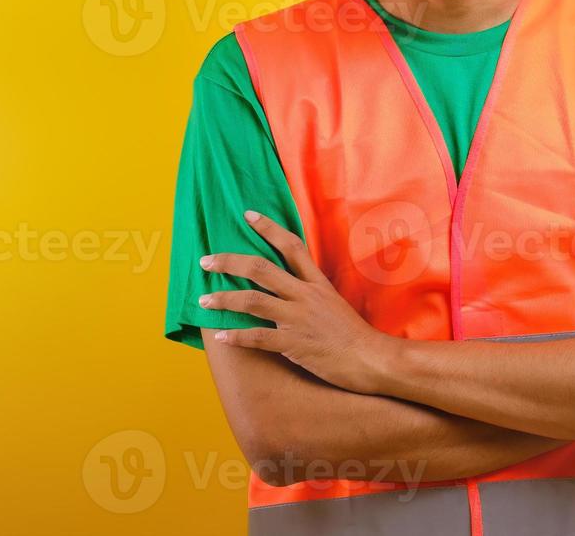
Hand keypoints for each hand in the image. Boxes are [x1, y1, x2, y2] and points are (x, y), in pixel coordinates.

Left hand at [198, 211, 394, 394]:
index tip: (247, 215)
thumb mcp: (334, 303)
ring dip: (224, 298)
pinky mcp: (294, 344)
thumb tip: (290, 286)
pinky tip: (221, 336)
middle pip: (261, 269)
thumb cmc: (353, 334)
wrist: (371, 359)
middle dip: (230, 262)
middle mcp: (304, 295)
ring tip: (203, 299)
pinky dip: (237, 336)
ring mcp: (298, 319)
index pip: (291, 245)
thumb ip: (311, 292)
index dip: (268, 228)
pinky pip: (258, 338)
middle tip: (206, 260)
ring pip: (253, 301)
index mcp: (316, 283)